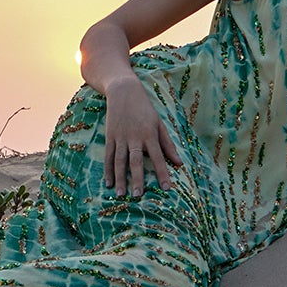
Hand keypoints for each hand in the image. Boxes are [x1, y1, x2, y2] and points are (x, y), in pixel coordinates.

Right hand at [103, 76, 182, 196]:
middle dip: (137, 178)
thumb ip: (168, 145)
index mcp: (149, 134)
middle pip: (136, 161)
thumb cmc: (145, 109)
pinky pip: (108, 156)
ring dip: (120, 178)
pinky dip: (108, 170)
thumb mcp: (159, 124)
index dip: (162, 173)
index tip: (166, 188)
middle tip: (138, 195)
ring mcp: (120, 137)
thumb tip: (179, 164)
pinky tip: (108, 183)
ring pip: (120, 161)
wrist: (124, 91)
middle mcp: (134, 137)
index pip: (158, 157)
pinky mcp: (110, 136)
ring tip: (121, 194)